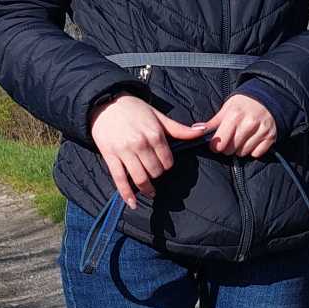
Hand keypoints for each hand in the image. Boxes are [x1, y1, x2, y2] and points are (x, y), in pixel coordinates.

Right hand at [89, 95, 210, 207]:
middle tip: (154, 172)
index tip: (163, 163)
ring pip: (140, 178)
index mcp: (154, 134)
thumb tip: (202, 131)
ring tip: (150, 191)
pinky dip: (126, 194)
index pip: (168, 161)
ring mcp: (124, 151)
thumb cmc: (134, 109)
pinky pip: (119, 179)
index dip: (167, 165)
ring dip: (146, 188)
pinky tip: (132, 204)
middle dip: (157, 174)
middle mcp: (140, 144)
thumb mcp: (158, 116)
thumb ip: (179, 129)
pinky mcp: (110, 157)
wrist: (106, 103)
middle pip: (155, 171)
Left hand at [203, 91, 277, 158]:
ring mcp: (261, 130)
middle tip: (230, 140)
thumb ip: (213, 122)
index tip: (217, 143)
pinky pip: (256, 154)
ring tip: (241, 139)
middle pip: (230, 150)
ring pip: (243, 153)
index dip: (215, 146)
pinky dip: (253, 150)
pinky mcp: (271, 136)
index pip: (220, 144)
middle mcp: (249, 123)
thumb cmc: (244, 103)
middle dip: (227, 148)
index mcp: (235, 115)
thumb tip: (196, 130)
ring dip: (240, 149)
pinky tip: (252, 140)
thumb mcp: (227, 108)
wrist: (268, 97)